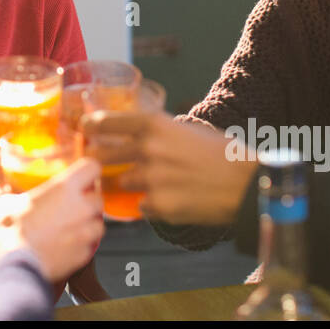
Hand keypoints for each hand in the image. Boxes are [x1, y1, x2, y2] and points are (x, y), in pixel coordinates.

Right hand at [0, 158, 103, 281]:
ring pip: (98, 223)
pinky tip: (66, 247)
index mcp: (65, 187)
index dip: (87, 172)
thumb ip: (20, 198)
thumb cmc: (11, 230)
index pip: (92, 167)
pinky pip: (90, 245)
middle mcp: (82, 207)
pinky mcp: (85, 254)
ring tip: (69, 229)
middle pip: (97, 198)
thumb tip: (15, 202)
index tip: (82, 178)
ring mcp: (86, 231)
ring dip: (87, 224)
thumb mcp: (7, 203)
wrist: (16, 263)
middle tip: (70, 207)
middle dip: (87, 202)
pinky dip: (81, 245)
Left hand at [82, 111, 256, 225]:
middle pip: (99, 156)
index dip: (88, 127)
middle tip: (96, 164)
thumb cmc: (221, 153)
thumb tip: (134, 131)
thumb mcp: (186, 128)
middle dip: (95, 161)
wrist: (246, 184)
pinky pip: (140, 206)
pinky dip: (148, 204)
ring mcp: (151, 180)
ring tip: (140, 184)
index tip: (83, 131)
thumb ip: (157, 130)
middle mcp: (147, 149)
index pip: (103, 122)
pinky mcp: (158, 206)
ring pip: (117, 184)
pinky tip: (167, 199)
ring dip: (122, 186)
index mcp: (153, 125)